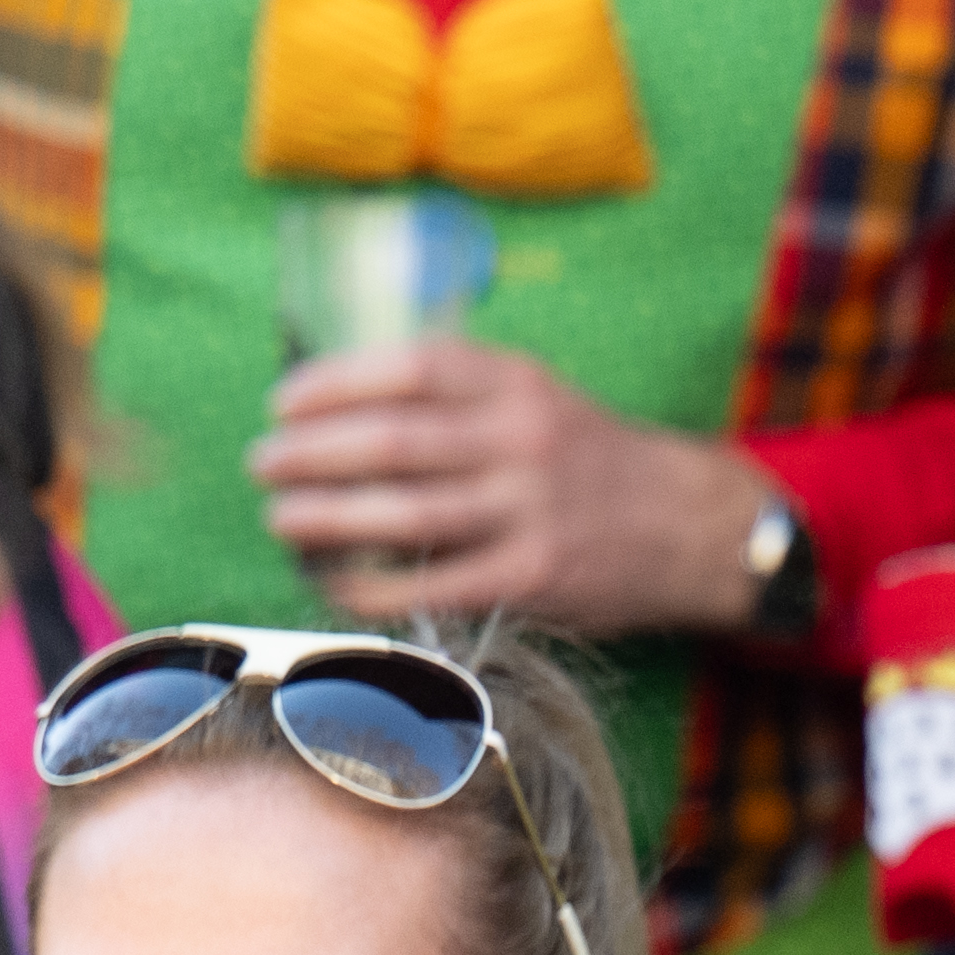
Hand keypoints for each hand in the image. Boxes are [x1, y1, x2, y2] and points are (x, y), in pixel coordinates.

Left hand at [249, 339, 779, 634]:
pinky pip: (432, 583)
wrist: (691, 526)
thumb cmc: (590, 460)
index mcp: (518, 384)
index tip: (284, 403)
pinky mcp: (534, 576)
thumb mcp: (537, 397)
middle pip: (393, 440)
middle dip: (311, 453)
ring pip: (403, 512)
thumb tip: (340, 401)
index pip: (408, 368)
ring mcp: (530, 511)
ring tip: (281, 518)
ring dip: (325, 517)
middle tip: (264, 465)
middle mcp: (524, 440)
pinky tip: (333, 583)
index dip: (334, 383)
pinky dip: (372, 586)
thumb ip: (457, 392)